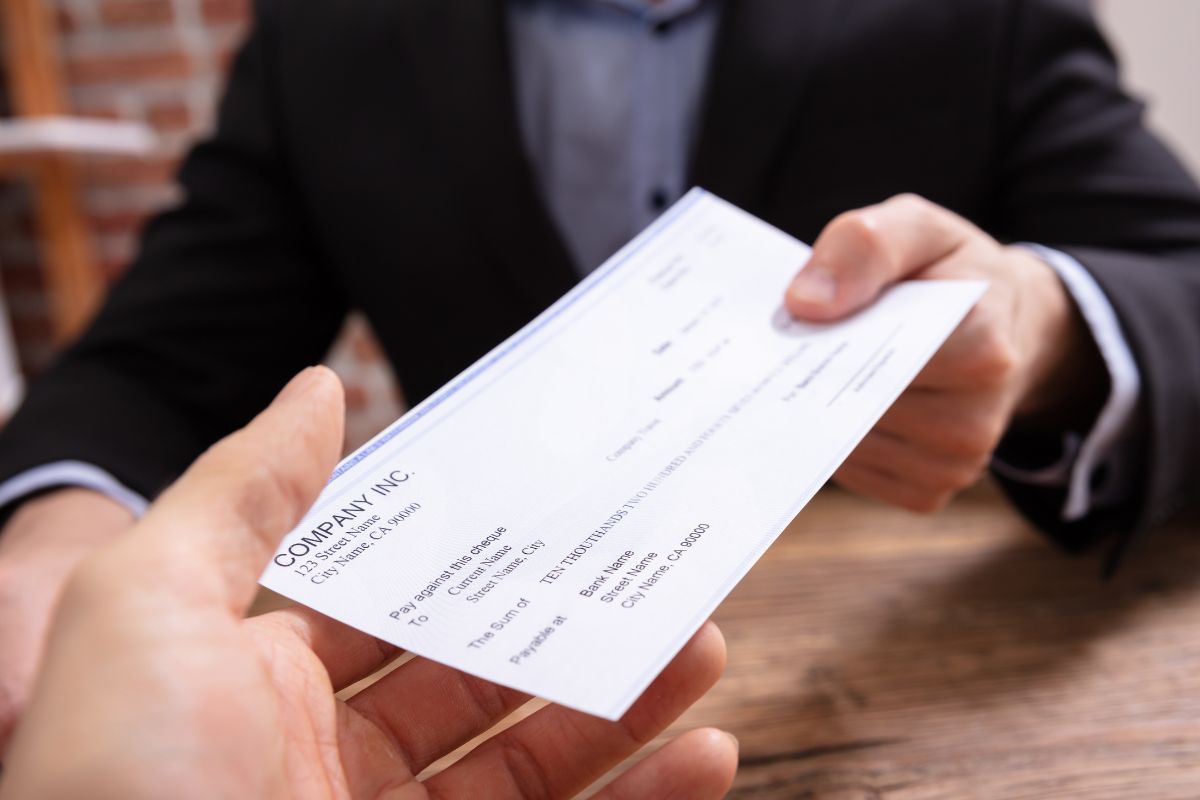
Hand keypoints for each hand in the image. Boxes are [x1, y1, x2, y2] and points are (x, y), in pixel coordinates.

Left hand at [0, 367, 736, 798]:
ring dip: (627, 706)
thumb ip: (242, 495)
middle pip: (483, 680)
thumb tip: (317, 391)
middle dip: (568, 625)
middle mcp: (332, 762)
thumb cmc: (117, 781)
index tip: (552, 505)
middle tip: (650, 570)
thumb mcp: (149, 604)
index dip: (475, 554)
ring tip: (700, 647)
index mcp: (263, 683)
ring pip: (540, 762)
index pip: (395, 602)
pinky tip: (705, 755)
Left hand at [785, 194, 1104, 512]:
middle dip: (816, 377)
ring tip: (825, 370)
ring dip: (821, 410)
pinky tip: (842, 405)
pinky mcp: (927, 492)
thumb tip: (805, 304)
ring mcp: (953, 465)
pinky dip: (835, 440)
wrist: (1005, 325)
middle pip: (852, 407)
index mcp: (981, 345)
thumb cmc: (951, 272)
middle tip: (791, 346)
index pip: (876, 357)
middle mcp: (973, 419)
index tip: (796, 319)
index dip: (825, 340)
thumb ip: (864, 246)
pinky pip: (853, 473)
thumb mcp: (917, 229)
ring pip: (844, 445)